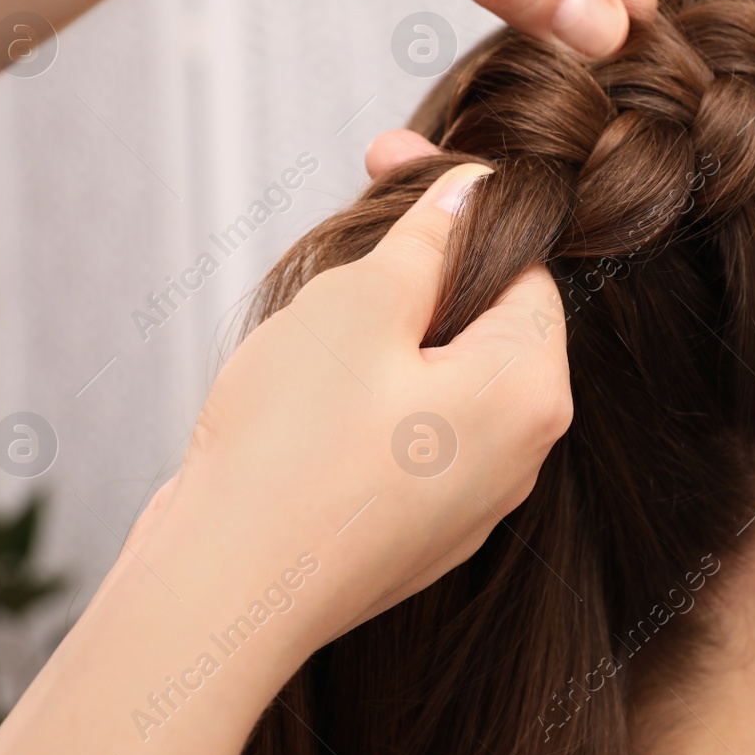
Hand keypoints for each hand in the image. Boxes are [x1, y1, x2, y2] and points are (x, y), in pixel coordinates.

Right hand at [0, 162, 570, 754]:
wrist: (223, 590)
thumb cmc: (293, 443)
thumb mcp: (360, 303)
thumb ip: (429, 238)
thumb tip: (473, 190)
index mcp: (531, 392)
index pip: (525, 269)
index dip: (457, 210)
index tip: (390, 164)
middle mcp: (522, 455)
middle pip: (488, 324)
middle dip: (421, 272)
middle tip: (348, 237)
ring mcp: (472, 503)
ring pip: (444, 380)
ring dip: (390, 336)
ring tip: (314, 323)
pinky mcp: (419, 533)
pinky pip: (413, 438)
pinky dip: (373, 401)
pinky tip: (307, 394)